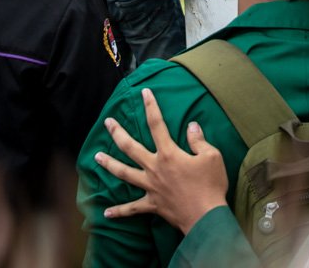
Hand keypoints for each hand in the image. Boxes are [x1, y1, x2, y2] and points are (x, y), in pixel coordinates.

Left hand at [95, 88, 229, 233]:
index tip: (144, 93)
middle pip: (130, 147)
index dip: (150, 106)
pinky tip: (106, 213)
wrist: (206, 216)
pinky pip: (132, 208)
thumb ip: (198, 140)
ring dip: (109, 165)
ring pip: (124, 173)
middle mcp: (154, 168)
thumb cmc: (210, 185)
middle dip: (118, 133)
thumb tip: (192, 126)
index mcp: (168, 153)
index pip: (156, 124)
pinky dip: (118, 211)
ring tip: (97, 157)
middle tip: (107, 122)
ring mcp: (150, 187)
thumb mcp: (211, 156)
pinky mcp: (152, 205)